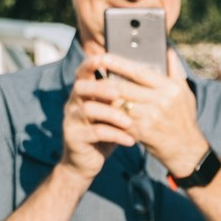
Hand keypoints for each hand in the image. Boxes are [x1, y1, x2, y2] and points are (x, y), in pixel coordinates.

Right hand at [59, 59, 137, 178]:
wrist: (86, 163)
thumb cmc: (106, 134)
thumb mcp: (114, 114)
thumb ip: (122, 98)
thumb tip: (148, 78)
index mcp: (84, 94)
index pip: (83, 73)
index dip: (90, 64)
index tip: (103, 57)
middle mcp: (74, 104)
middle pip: (81, 87)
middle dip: (102, 88)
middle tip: (120, 93)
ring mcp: (71, 121)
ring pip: (87, 110)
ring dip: (111, 114)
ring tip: (130, 122)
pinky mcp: (74, 138)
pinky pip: (94, 133)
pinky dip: (114, 135)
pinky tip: (131, 140)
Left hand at [103, 50, 209, 178]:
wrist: (187, 150)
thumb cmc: (184, 119)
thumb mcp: (185, 94)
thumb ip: (175, 71)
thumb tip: (167, 51)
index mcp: (170, 88)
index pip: (139, 72)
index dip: (118, 63)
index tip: (103, 56)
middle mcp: (161, 101)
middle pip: (124, 87)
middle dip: (105, 82)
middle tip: (92, 76)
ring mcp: (150, 117)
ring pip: (118, 103)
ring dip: (104, 99)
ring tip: (93, 93)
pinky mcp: (142, 131)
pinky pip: (119, 119)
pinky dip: (108, 115)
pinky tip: (100, 111)